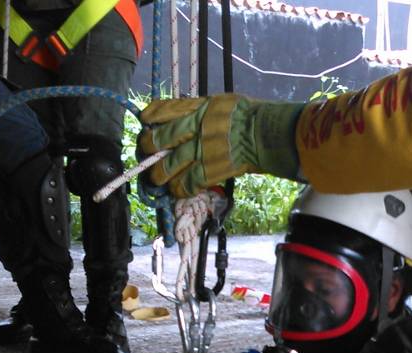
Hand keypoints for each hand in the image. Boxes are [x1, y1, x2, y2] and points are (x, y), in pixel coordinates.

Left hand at [138, 95, 303, 197]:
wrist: (267, 134)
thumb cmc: (251, 116)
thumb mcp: (223, 103)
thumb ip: (204, 110)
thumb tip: (189, 118)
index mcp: (199, 107)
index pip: (165, 110)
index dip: (151, 116)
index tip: (144, 121)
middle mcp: (196, 128)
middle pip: (161, 140)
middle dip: (148, 148)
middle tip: (145, 153)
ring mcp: (201, 151)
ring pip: (169, 166)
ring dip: (160, 175)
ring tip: (157, 180)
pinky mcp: (210, 171)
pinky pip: (187, 183)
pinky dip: (180, 189)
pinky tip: (177, 190)